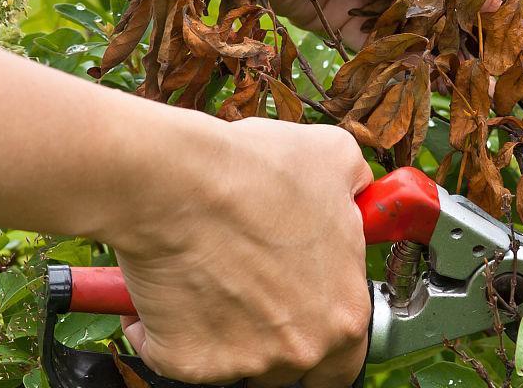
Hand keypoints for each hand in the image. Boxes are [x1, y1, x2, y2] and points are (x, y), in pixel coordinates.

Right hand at [111, 117, 373, 386]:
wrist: (179, 182)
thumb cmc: (254, 171)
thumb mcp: (335, 158)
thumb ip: (356, 187)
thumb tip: (356, 190)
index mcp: (346, 312)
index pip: (348, 353)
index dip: (327, 328)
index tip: (305, 307)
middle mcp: (303, 348)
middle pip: (293, 361)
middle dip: (275, 333)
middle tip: (251, 289)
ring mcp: (245, 362)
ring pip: (237, 361)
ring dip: (224, 328)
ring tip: (209, 271)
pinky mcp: (189, 364)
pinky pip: (175, 354)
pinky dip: (166, 327)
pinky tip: (169, 283)